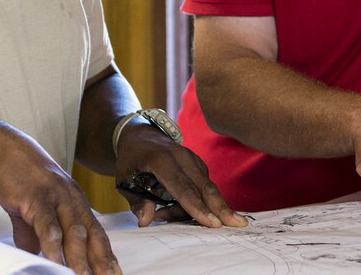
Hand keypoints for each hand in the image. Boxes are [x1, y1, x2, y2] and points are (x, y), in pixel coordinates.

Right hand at [0, 121, 119, 274]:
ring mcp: (56, 196)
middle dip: (102, 261)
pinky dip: (52, 246)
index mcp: (74, 200)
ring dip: (80, 259)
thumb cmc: (15, 173)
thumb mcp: (30, 206)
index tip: (114, 274)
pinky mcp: (36, 196)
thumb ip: (34, 232)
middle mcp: (71, 198)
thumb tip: (35, 254)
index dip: (106, 255)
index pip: (96, 232)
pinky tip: (55, 263)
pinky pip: (47, 225)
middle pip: (92, 235)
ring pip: (74, 232)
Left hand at [114, 123, 247, 228]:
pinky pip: (203, 185)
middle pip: (204, 186)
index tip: (213, 223)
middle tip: (237, 224)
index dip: (197, 207)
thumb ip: (136, 201)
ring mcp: (192, 158)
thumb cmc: (131, 160)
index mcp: (161, 160)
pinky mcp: (198, 163)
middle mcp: (181, 157)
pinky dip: (197, 201)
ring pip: (205, 188)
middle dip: (220, 208)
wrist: (140, 135)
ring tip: (164, 214)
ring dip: (197, 208)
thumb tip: (145, 221)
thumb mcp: (124, 180)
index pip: (183, 188)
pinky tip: (176, 208)